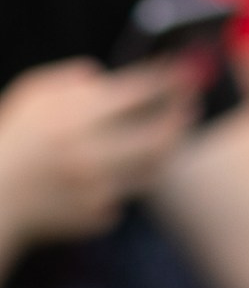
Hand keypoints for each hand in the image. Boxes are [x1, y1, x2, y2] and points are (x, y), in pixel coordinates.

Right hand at [0, 58, 196, 259]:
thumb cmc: (14, 138)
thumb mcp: (32, 95)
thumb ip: (71, 78)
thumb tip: (105, 75)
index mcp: (74, 117)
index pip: (141, 92)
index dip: (171, 80)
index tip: (189, 73)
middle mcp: (89, 153)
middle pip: (162, 134)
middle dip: (182, 117)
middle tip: (191, 107)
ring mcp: (96, 187)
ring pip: (156, 167)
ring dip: (166, 149)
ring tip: (166, 136)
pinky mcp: (97, 213)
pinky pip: (129, 193)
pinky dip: (127, 181)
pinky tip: (115, 172)